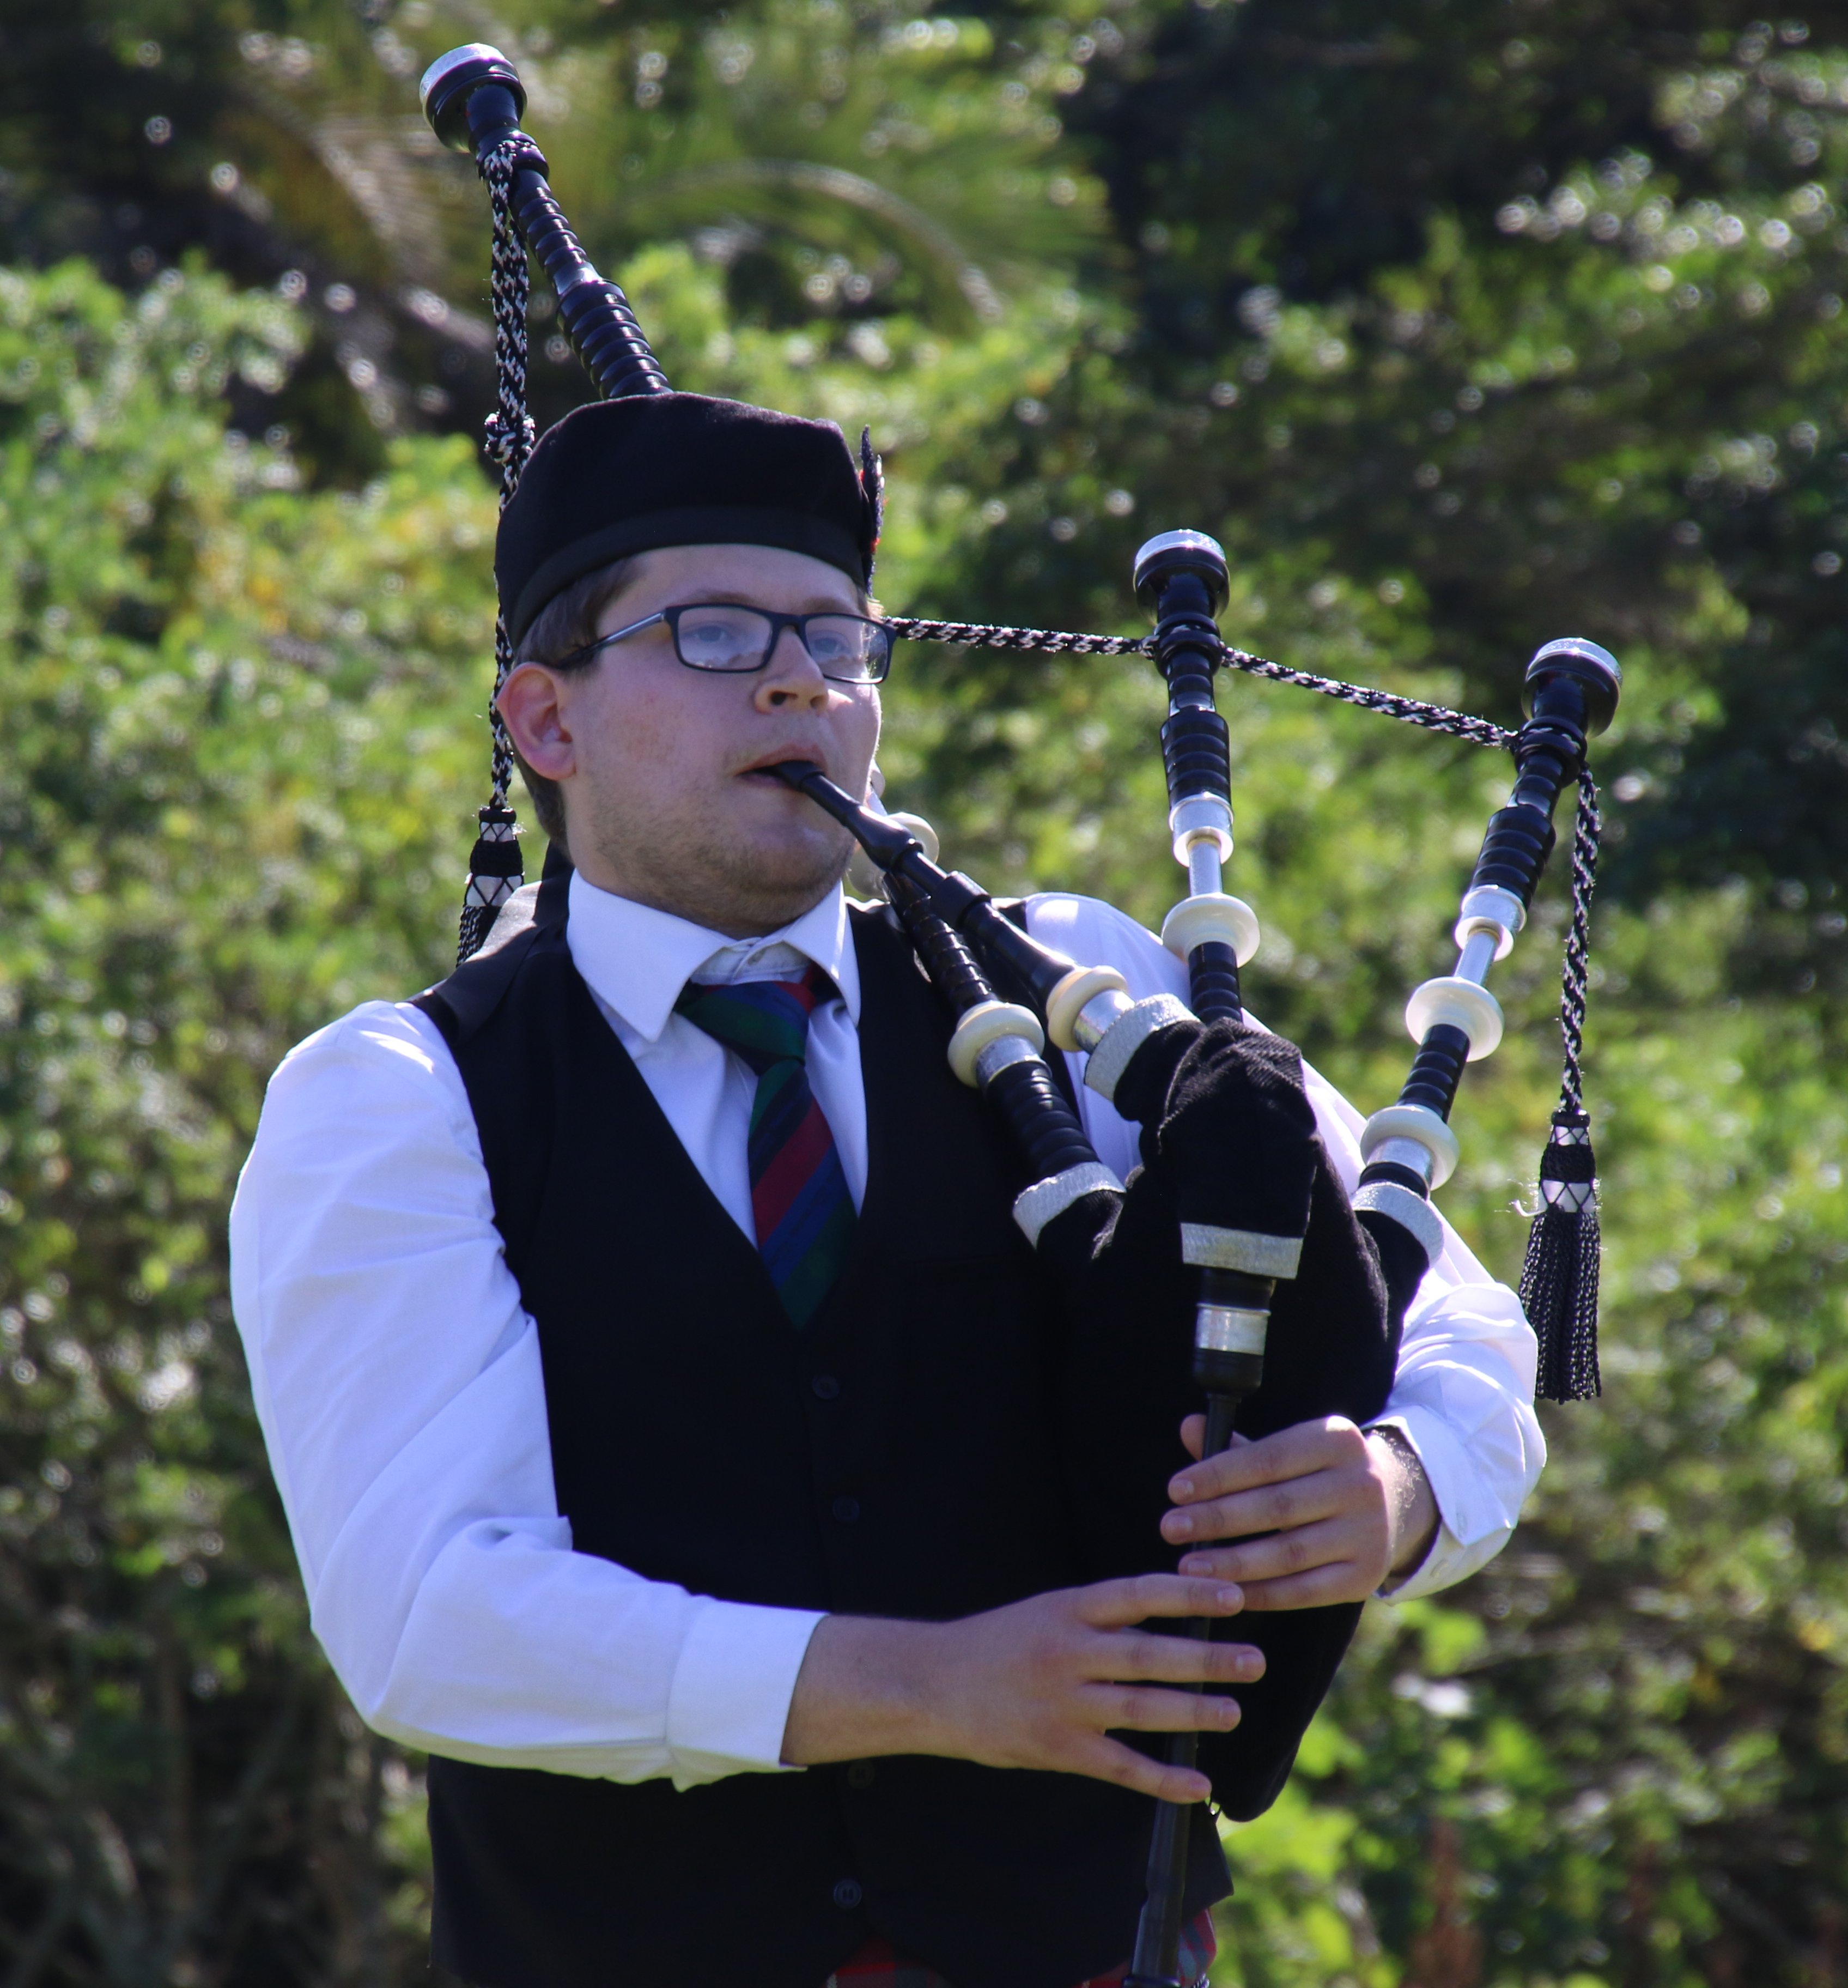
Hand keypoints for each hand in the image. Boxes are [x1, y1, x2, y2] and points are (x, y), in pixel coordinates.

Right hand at [781, 1574, 1263, 1801]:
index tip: (1233, 1596)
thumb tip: (1172, 1614)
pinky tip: (1197, 1784)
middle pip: (1146, 1655)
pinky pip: (1118, 1766)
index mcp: (1067, 1608)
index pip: (1137, 1595)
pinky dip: (1161, 1779)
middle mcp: (1066, 1653)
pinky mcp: (1056, 1749)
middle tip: (1253, 1660)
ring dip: (1191, 1712)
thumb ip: (1103, 1615)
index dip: (1187, 1596)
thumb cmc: (999, 1643)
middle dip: (1204, 1660)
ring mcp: (1061, 1704)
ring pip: (1138, 1709)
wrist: (932, 1685)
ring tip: (1233, 1710)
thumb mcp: (1047, 1610)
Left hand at [1159, 1415, 1437, 1608]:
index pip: (1267, 1459)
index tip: (1175, 1491)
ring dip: (1233, 1562)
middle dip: (1217, 1519)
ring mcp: (1368, 1533)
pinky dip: (1261, 1593)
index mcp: (1337, 1440)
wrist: (1388, 1505)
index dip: (1218, 1475)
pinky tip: (1226, 1591)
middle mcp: (1360, 1483)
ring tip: (1188, 1565)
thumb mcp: (1286, 1451)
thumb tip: (1189, 1427)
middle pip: (1276, 1506)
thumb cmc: (1313, 1473)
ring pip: (1288, 1552)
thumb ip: (1236, 1447)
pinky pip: (1304, 1590)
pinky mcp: (1365, 1576)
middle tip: (1170, 1528)